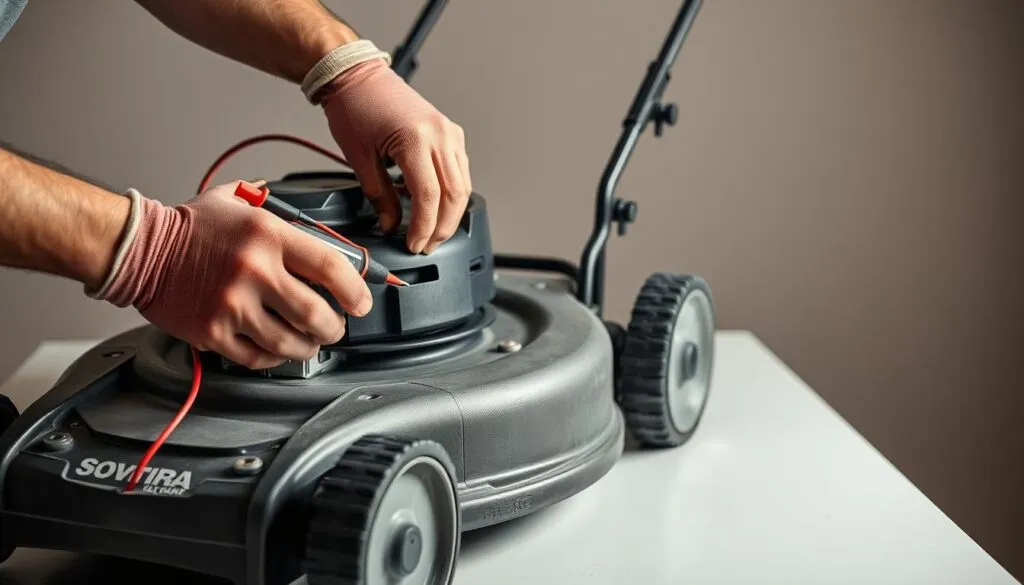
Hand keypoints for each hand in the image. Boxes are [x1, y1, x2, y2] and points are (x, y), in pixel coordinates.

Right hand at [97, 181, 371, 368]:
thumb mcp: (236, 201)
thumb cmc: (189, 227)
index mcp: (267, 234)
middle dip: (336, 327)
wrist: (138, 249)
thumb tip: (313, 226)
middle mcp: (254, 271)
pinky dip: (275, 356)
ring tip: (311, 341)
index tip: (361, 301)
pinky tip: (278, 347)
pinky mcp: (213, 332)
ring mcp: (233, 305)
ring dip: (309, 346)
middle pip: (317, 314)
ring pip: (291, 342)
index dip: (355, 290)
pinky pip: (258, 357)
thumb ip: (275, 207)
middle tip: (337, 326)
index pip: (330, 267)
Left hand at [320, 59, 471, 253]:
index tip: (413, 245)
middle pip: (454, 195)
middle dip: (442, 227)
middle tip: (425, 245)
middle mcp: (440, 135)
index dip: (423, 227)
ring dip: (450, 214)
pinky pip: (459, 171)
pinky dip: (451, 193)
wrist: (357, 76)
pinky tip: (435, 206)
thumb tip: (390, 224)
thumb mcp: (360, 158)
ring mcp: (449, 132)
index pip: (429, 196)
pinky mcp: (451, 133)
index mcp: (416, 139)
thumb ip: (379, 196)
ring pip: (463, 185)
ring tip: (432, 232)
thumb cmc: (354, 107)